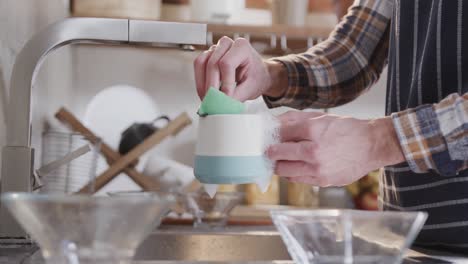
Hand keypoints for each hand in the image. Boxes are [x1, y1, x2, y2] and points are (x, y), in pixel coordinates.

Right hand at [194, 36, 286, 100]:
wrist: (257, 74)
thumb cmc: (256, 77)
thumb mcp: (250, 89)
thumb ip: (236, 97)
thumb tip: (220, 105)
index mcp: (242, 47)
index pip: (227, 63)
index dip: (225, 83)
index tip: (226, 97)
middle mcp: (227, 44)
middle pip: (212, 63)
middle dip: (211, 86)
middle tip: (213, 102)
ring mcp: (216, 48)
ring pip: (201, 63)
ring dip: (202, 84)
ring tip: (208, 99)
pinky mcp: (208, 55)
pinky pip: (198, 66)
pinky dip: (200, 81)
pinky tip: (205, 92)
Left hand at [266, 111, 404, 186]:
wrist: (372, 146)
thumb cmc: (347, 129)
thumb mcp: (321, 117)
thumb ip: (295, 119)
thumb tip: (274, 121)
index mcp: (313, 130)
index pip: (281, 133)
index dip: (269, 135)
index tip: (264, 136)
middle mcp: (314, 151)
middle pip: (278, 154)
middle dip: (269, 152)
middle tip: (265, 150)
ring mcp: (318, 169)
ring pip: (284, 170)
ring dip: (277, 164)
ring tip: (277, 159)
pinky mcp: (323, 181)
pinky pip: (297, 179)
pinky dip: (290, 173)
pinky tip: (292, 166)